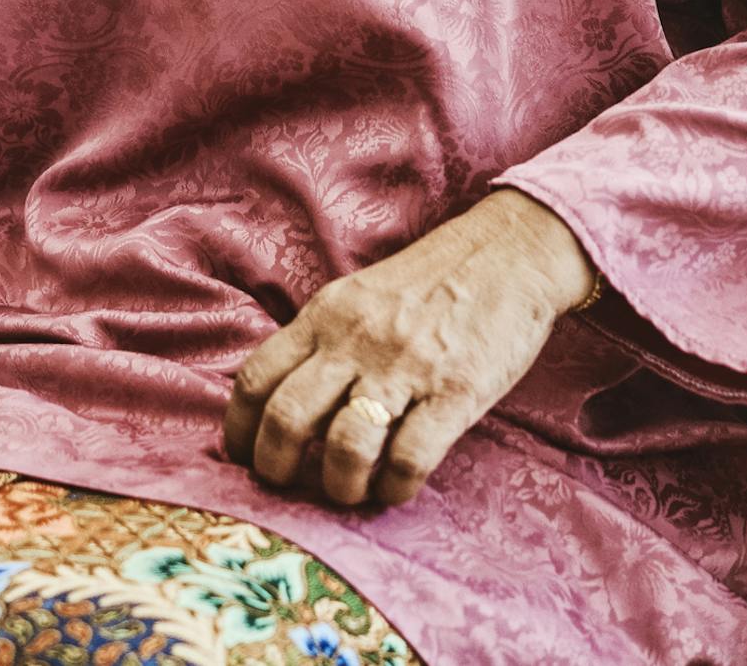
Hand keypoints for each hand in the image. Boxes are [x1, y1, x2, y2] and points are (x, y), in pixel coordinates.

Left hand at [222, 187, 595, 507]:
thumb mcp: (356, 297)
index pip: (257, 377)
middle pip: (288, 417)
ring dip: (338, 484)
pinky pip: (411, 457)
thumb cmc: (427, 284)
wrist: (506, 255)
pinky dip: (395, 486)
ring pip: (345, 445)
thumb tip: (281, 400)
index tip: (242, 455)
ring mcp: (405, 368)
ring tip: (346, 490)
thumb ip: (320, 341)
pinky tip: (396, 486)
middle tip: (285, 485)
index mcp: (324, 317)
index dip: (239, 428)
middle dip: (275, 465)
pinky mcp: (456, 392)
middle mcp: (355, 342)